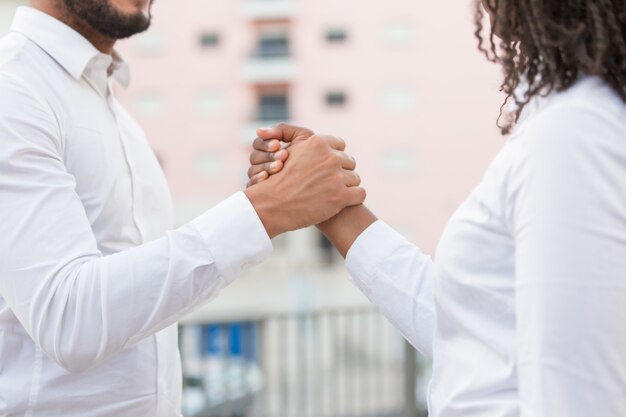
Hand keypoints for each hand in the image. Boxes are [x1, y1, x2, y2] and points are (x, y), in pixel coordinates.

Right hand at [244, 133, 365, 238]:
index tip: (327, 166)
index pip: (340, 144)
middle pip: (349, 161)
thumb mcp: (290, 151)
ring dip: (346, 186)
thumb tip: (320, 140)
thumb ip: (308, 143)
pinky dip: (354, 198)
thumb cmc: (278, 180)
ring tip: (331, 193)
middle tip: (328, 182)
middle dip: (341, 171)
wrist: (271, 205)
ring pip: (355, 178)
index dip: (334, 156)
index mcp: (318, 143)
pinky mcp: (340, 197)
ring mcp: (336, 177)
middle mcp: (330, 158)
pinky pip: (360, 194)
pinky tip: (343, 201)